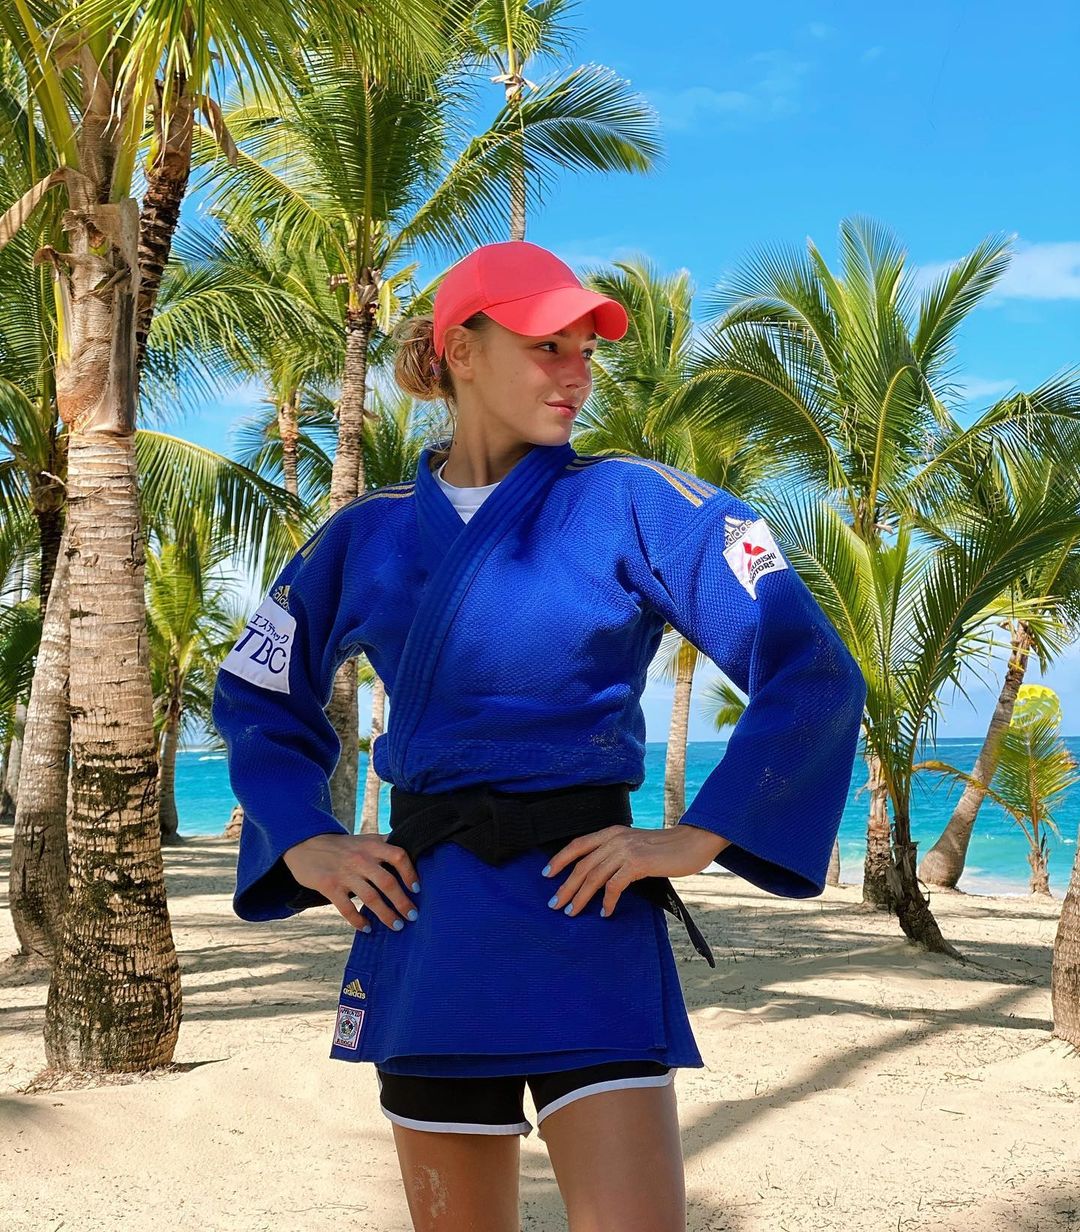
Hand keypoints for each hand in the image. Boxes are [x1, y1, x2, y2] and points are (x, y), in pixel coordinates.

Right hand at [283, 833, 420, 932]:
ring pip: (371, 898)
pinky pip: (347, 908)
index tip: (417, 889)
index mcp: (372, 845)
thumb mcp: (364, 840)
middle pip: (387, 882)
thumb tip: (412, 852)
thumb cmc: (342, 846)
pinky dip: (358, 921)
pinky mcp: (330, 886)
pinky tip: (367, 928)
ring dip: (386, 915)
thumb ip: (384, 845)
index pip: (398, 856)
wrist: (305, 845)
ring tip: (397, 926)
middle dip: (403, 902)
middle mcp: (360, 859)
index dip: (410, 873)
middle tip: (413, 916)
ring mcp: (345, 873)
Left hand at [542, 823, 730, 918]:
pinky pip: (615, 886)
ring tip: (572, 912)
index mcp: (612, 831)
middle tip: (554, 904)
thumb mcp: (636, 844)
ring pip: (594, 877)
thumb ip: (617, 853)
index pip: (578, 844)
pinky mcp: (638, 863)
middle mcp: (615, 838)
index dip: (560, 859)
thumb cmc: (666, 848)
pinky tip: (605, 912)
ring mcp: (626, 850)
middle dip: (566, 886)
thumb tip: (599, 874)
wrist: (693, 842)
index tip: (547, 874)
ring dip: (580, 897)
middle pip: (582, 865)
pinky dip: (608, 901)